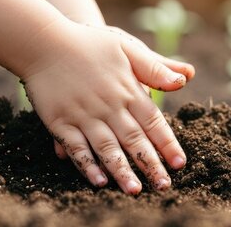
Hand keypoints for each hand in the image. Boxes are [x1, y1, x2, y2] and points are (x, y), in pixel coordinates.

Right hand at [20, 20, 194, 193]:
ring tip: (134, 190)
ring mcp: (83, 115)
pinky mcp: (60, 121)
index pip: (153, 122)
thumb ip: (155, 67)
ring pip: (107, 148)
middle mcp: (109, 106)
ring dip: (122, 171)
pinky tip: (99, 181)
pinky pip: (76, 147)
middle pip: (133, 140)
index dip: (167, 144)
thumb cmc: (90, 44)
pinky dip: (87, 165)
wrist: (45, 41)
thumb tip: (185, 78)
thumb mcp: (127, 48)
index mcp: (128, 90)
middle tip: (164, 185)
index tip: (179, 163)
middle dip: (150, 164)